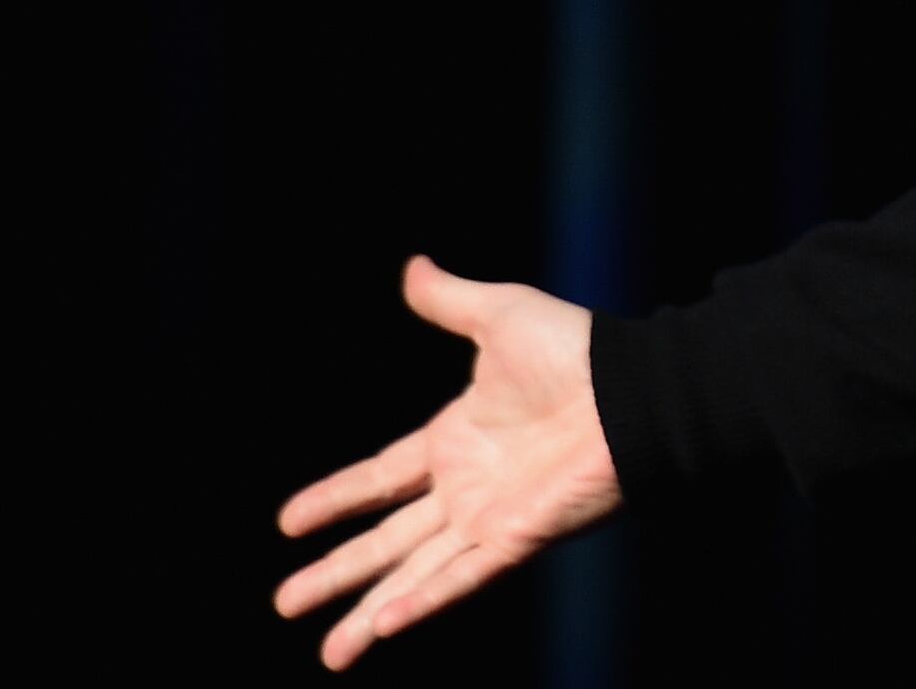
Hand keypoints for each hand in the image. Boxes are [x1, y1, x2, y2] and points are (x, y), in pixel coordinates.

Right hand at [275, 256, 622, 671]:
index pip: (380, 478)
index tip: (287, 522)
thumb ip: (450, 301)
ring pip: (412, 574)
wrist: (632, 389)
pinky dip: (422, 601)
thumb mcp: (499, 316)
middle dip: (334, 574)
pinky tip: (383, 625)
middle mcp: (465, 486)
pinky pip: (459, 577)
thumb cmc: (577, 351)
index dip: (336, 499)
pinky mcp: (515, 538)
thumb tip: (413, 266)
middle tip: (284, 603)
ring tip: (327, 651)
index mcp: (455, 438)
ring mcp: (488, 517)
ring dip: (366, 610)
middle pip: (385, 542)